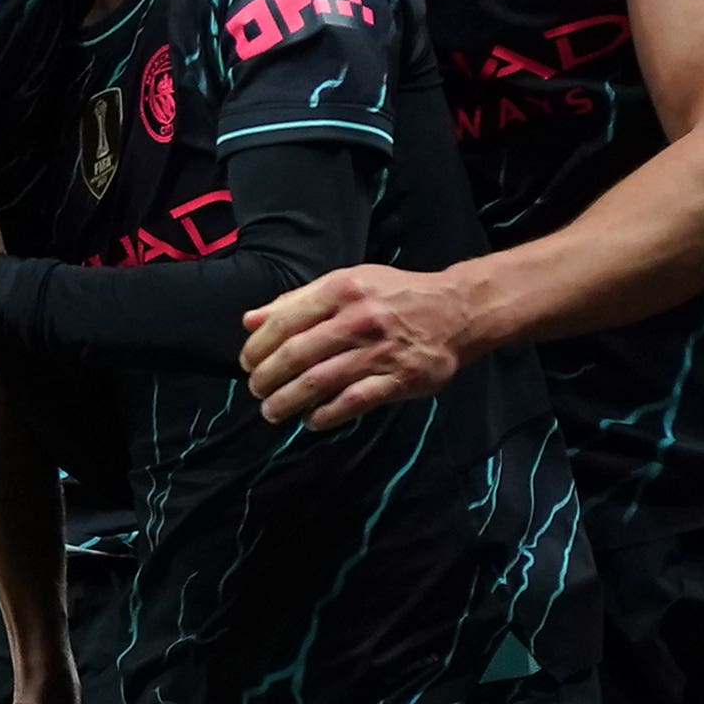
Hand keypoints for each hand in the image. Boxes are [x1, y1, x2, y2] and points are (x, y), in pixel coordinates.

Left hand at [239, 263, 484, 428]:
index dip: (259, 346)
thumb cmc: (395, 295)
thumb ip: (298, 301)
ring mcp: (380, 351)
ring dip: (288, 400)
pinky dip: (326, 415)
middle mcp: (359, 319)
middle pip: (297, 354)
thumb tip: (250, 320)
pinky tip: (311, 421)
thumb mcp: (348, 283)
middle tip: (256, 390)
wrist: (456, 311)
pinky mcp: (400, 379)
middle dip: (268, 377)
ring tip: (271, 412)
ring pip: (320, 381)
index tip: (247, 362)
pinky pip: (353, 401)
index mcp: (342, 290)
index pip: (285, 321)